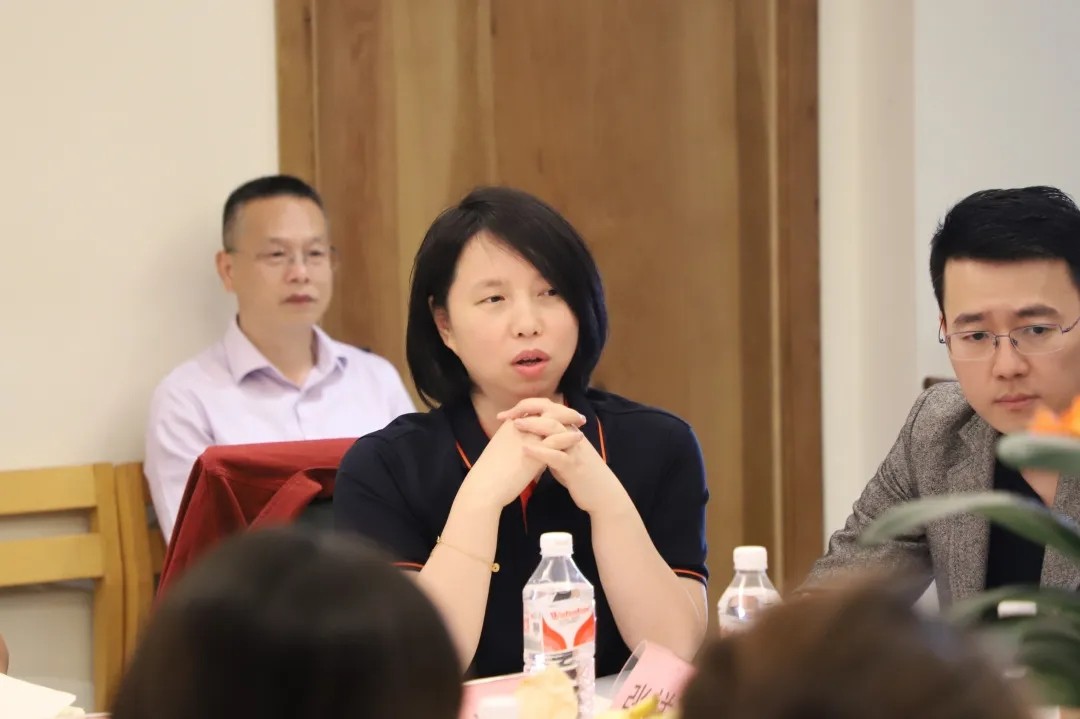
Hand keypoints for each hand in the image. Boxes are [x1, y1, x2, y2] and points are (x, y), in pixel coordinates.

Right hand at [460, 415, 582, 511]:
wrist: (484, 487)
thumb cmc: (491, 474)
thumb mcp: (502, 452)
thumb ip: (514, 445)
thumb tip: (526, 447)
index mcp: (511, 425)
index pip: (534, 407)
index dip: (550, 407)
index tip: (562, 411)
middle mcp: (520, 426)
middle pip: (545, 408)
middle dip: (563, 409)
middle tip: (577, 415)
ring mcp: (528, 437)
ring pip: (553, 419)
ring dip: (569, 418)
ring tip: (582, 421)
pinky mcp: (534, 451)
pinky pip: (556, 438)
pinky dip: (569, 435)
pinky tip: (579, 437)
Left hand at [499, 398, 623, 514]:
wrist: (603, 494)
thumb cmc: (580, 475)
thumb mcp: (564, 454)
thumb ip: (551, 445)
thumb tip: (532, 439)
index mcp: (569, 432)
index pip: (549, 409)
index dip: (528, 408)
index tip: (507, 414)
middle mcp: (572, 436)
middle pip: (551, 413)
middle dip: (528, 411)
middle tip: (507, 415)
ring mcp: (574, 450)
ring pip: (554, 430)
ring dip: (533, 425)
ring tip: (516, 425)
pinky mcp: (574, 467)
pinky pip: (557, 456)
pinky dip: (540, 451)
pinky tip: (526, 450)